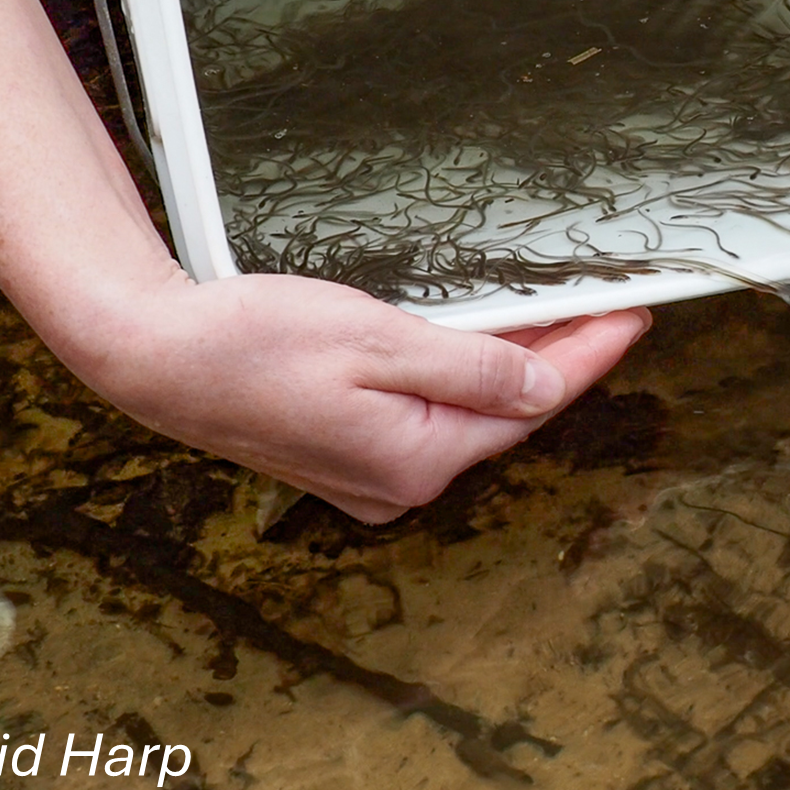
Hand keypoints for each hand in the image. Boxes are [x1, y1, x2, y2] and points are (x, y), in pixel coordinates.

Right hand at [64, 271, 651, 521]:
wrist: (153, 356)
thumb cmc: (251, 341)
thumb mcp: (378, 339)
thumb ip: (470, 365)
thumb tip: (542, 383)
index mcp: (417, 458)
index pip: (532, 402)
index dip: (589, 354)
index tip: (636, 316)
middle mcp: (399, 484)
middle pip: (502, 414)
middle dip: (555, 358)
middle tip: (603, 305)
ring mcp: (368, 479)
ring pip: (465, 418)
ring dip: (505, 368)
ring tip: (552, 317)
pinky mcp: (343, 459)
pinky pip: (425, 420)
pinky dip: (456, 381)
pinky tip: (471, 344)